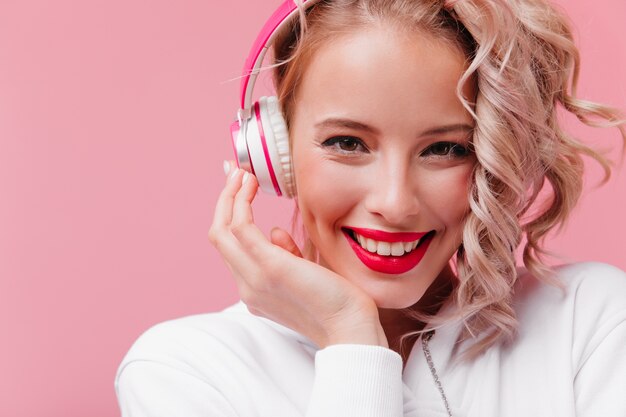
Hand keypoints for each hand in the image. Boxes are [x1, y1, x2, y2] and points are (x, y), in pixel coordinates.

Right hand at [208, 162, 387, 348]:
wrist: (351, 329)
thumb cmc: (337, 303)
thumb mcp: (305, 275)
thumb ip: (286, 254)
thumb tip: (275, 232)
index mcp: (255, 290)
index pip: (230, 248)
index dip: (229, 214)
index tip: (237, 188)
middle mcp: (247, 286)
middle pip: (219, 236)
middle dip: (224, 200)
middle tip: (234, 172)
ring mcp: (254, 279)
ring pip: (222, 230)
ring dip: (230, 197)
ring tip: (242, 173)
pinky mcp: (269, 268)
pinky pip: (241, 228)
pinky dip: (241, 202)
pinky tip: (251, 185)